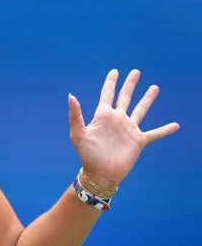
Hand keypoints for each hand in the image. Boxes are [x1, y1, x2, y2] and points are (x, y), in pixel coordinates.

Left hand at [68, 69, 179, 190]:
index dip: (111, 82)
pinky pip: (155, 133)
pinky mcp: (139, 141)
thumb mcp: (78, 135)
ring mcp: (129, 129)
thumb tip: (71, 96)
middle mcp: (117, 119)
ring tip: (155, 87)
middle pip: (125, 97)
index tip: (115, 71)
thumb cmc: (87, 155)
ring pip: (141, 110)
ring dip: (148, 99)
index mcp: (103, 116)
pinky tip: (175, 126)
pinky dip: (165, 130)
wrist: (100, 173)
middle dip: (130, 85)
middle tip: (136, 72)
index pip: (107, 94)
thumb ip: (75, 115)